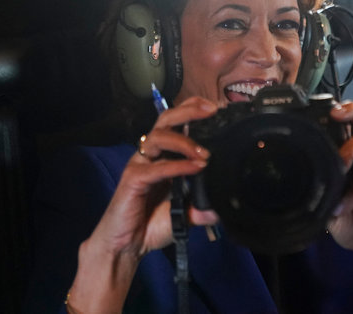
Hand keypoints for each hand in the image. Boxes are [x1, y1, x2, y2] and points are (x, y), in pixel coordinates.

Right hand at [68, 96, 218, 311]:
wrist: (126, 246)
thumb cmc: (151, 225)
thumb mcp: (185, 215)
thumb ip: (203, 207)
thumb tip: (225, 206)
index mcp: (163, 156)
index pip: (175, 123)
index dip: (192, 109)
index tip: (215, 107)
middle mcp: (150, 155)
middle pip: (165, 120)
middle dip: (188, 111)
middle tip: (211, 110)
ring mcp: (140, 165)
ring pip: (158, 137)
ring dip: (184, 141)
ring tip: (206, 154)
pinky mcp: (133, 180)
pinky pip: (157, 167)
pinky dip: (178, 166)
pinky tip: (195, 167)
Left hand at [326, 101, 352, 293]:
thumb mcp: (329, 209)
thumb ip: (317, 197)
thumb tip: (290, 192)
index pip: (345, 128)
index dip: (335, 117)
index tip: (316, 111)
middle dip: (350, 113)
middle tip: (334, 114)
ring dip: (350, 150)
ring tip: (337, 167)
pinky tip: (343, 206)